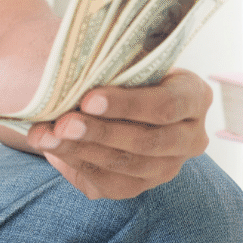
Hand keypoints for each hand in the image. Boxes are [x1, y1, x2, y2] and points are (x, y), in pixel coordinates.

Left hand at [27, 68, 211, 199]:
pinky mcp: (142, 186)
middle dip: (100, 132)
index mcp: (195, 96)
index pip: (166, 105)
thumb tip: (76, 69)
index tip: (88, 99)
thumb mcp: (128, 57)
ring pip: (127, 167)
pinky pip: (111, 184)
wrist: (116, 95)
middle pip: (147, 141)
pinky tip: (51, 148)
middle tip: (63, 122)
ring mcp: (169, 166)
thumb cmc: (123, 67)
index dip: (128, 105)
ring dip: (81, 151)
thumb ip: (114, 63)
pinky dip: (77, 164)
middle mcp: (191, 137)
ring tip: (47, 136)